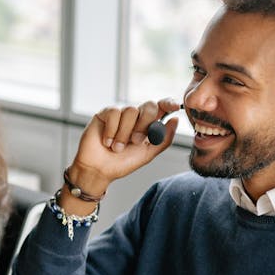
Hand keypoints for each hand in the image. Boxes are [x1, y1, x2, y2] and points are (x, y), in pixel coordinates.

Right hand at [65, 99, 180, 198]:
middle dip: (144, 124)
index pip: (161, 107)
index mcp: (148, 125)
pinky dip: (112, 130)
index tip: (175, 107)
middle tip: (135, 141)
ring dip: (124, 133)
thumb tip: (175, 120)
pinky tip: (106, 141)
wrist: (98, 171)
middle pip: (149, 105)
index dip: (168, 103)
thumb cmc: (121, 164)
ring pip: (130, 110)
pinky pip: (114, 112)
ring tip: (116, 147)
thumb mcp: (147, 154)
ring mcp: (120, 114)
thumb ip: (163, 139)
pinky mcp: (104, 114)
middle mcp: (135, 117)